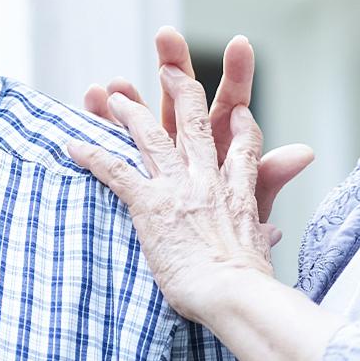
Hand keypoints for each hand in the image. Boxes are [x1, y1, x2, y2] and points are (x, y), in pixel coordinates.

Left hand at [69, 31, 314, 323]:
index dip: (242, 128)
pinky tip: (74, 144)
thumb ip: (269, 224)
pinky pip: (116, 170)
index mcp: (238, 191)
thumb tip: (285, 216)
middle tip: (171, 68)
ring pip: (151, 137)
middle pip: (194, 124)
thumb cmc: (248, 281)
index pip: (244, 149)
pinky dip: (94, 155)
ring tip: (116, 92)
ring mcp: (177, 187)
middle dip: (182, 91)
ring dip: (130, 112)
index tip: (240, 111)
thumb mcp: (263, 244)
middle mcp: (207, 179)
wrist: (233, 292)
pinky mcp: (149, 203)